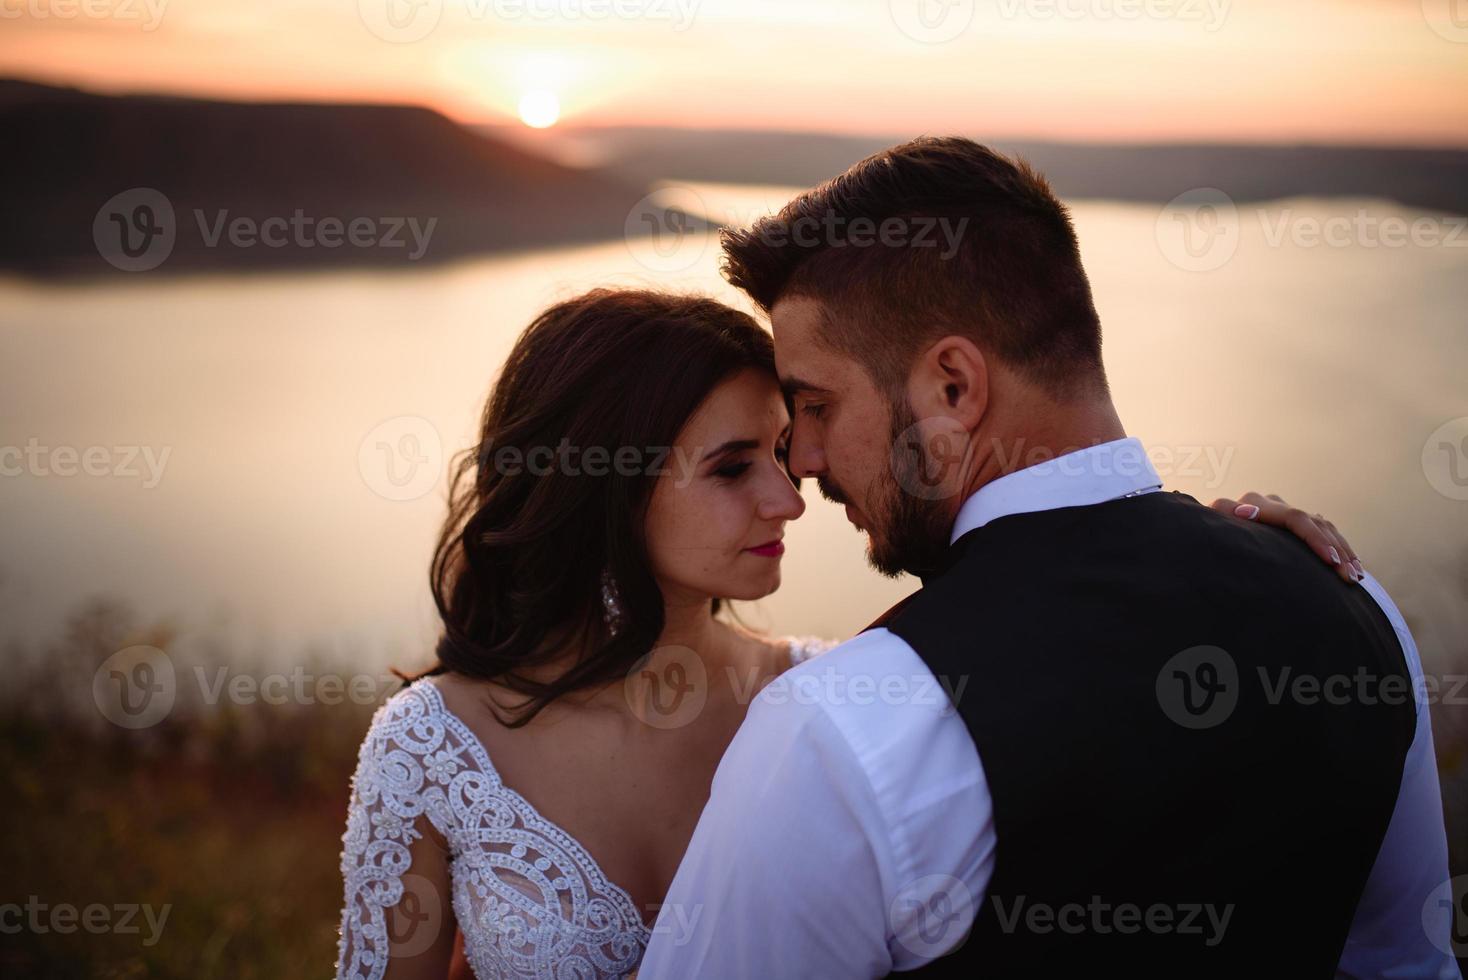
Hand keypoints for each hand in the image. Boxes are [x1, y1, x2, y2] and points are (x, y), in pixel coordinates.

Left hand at [1211, 491, 1363, 583]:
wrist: (1203, 542)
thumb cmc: (1205, 544)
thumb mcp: (1210, 532)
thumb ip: (1223, 517)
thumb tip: (1243, 511)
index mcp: (1250, 505)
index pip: (1294, 517)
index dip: (1314, 538)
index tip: (1329, 561)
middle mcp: (1267, 503)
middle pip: (1312, 522)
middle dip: (1333, 549)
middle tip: (1348, 575)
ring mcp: (1282, 510)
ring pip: (1322, 525)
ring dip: (1341, 550)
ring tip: (1355, 576)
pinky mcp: (1291, 521)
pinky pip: (1323, 530)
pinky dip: (1339, 549)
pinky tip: (1353, 567)